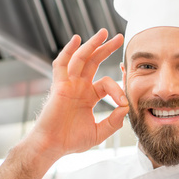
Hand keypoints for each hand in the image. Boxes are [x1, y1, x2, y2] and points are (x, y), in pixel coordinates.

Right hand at [25, 28, 128, 163]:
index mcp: (89, 96)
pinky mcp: (59, 86)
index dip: (118, 90)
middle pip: (94, 62)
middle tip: (119, 37)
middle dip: (106, 48)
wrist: (52, 146)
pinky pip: (62, 64)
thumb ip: (114, 122)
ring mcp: (69, 84)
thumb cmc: (71, 141)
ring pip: (81, 59)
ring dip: (92, 44)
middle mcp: (79, 86)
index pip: (107, 83)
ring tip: (103, 32)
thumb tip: (125, 108)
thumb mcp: (99, 132)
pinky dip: (68, 51)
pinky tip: (77, 39)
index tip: (124, 102)